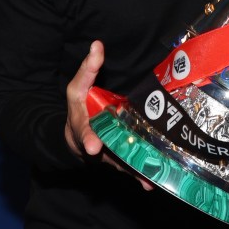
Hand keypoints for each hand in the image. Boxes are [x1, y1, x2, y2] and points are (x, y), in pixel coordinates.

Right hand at [64, 40, 152, 188]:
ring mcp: (108, 155)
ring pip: (121, 164)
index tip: (93, 146)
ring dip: (133, 172)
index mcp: (83, 126)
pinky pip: (130, 168)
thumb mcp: (77, 87)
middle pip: (107, 154)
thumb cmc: (79, 107)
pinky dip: (139, 176)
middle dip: (116, 161)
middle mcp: (95, 145)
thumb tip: (97, 45)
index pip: (85, 132)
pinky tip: (152, 183)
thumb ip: (88, 68)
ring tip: (147, 180)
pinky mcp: (120, 160)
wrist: (77, 134)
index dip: (89, 140)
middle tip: (128, 167)